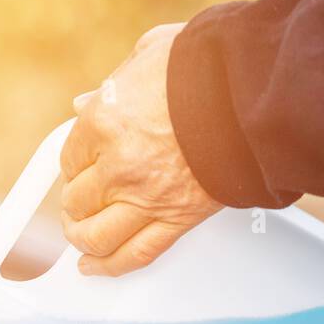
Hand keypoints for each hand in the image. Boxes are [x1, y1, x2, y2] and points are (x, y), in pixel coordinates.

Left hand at [60, 23, 221, 276]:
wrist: (252, 94)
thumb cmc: (207, 68)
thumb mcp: (146, 56)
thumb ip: (110, 85)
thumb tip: (84, 102)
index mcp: (104, 123)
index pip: (70, 158)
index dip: (73, 166)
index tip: (78, 169)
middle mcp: (119, 166)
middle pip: (78, 201)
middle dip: (75, 203)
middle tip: (78, 203)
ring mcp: (147, 198)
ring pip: (97, 236)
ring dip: (83, 239)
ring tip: (81, 237)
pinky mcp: (178, 220)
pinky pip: (136, 254)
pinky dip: (111, 266)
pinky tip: (95, 267)